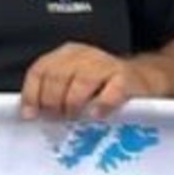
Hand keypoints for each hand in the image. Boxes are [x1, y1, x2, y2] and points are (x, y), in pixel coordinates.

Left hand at [20, 43, 160, 119]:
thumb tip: (30, 115)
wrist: (143, 80)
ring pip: (81, 81)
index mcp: (66, 55)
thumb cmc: (103, 88)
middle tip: (57, 119)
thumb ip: (53, 95)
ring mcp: (105, 64)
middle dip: (52, 102)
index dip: (32, 94)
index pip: (40, 69)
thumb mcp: (74, 85)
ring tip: (75, 117)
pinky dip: (101, 105)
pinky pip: (110, 91)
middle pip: (58, 76)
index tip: (31, 115)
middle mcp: (83, 55)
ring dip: (73, 104)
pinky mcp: (125, 77)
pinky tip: (96, 115)